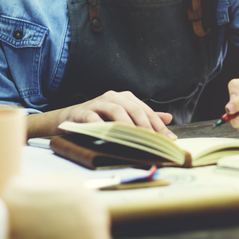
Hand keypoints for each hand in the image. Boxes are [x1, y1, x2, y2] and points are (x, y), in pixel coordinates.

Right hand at [61, 90, 175, 139]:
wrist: (70, 119)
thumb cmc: (100, 119)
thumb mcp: (124, 117)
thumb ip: (144, 117)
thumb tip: (169, 118)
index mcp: (125, 98)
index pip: (146, 111)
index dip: (158, 125)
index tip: (168, 140)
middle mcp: (113, 97)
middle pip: (134, 109)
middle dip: (146, 126)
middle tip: (154, 142)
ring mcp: (98, 103)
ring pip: (117, 111)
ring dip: (128, 126)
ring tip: (137, 139)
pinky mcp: (83, 112)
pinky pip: (94, 119)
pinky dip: (103, 127)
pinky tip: (110, 138)